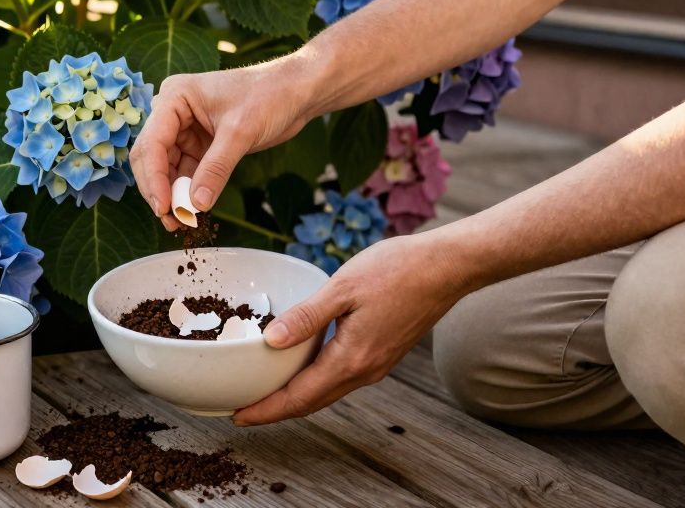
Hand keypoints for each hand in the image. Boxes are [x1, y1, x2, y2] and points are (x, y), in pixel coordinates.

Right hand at [130, 62, 308, 230]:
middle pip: (151, 157)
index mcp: (175, 97)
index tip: (164, 207)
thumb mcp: (241, 132)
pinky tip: (193, 209)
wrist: (296, 91)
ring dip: (171, 194)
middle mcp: (173, 112)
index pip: (152, 143)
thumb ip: (216, 168)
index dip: (154, 178)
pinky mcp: (199, 144)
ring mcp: (185, 129)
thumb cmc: (269, 95)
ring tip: (181, 220)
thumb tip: (196, 204)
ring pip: (165, 168)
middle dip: (158, 188)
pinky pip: (185, 172)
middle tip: (171, 219)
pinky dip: (186, 191)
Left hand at [233, 233, 469, 424]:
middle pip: (312, 402)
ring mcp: (376, 364)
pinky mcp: (382, 353)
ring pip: (327, 391)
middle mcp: (365, 371)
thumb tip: (271, 341)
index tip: (237, 416)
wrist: (446, 267)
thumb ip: (307, 317)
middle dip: (276, 410)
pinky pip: (340, 377)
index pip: (299, 397)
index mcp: (352, 359)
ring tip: (265, 392)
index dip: (266, 410)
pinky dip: (314, 381)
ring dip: (295, 397)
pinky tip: (300, 366)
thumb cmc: (398, 271)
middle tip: (243, 410)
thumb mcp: (343, 288)